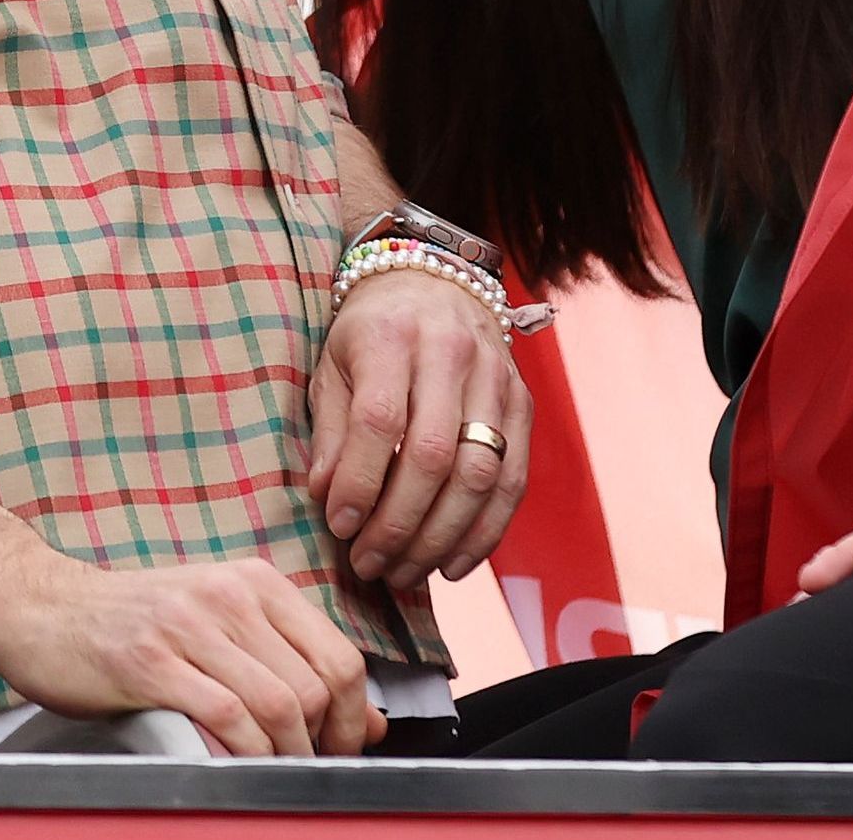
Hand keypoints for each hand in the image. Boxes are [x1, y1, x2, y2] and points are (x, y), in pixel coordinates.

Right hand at [0, 555, 375, 756]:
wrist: (40, 609)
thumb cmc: (131, 623)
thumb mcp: (220, 628)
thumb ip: (292, 665)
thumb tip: (368, 720)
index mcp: (254, 582)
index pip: (339, 655)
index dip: (352, 717)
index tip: (340, 750)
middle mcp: (227, 595)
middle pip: (316, 684)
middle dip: (324, 744)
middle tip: (308, 772)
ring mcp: (187, 625)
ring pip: (277, 702)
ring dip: (286, 755)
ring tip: (273, 774)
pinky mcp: (148, 662)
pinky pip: (224, 715)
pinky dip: (243, 753)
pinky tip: (234, 767)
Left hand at [303, 268, 523, 586]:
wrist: (434, 281)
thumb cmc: (370, 333)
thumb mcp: (332, 365)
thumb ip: (331, 430)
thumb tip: (328, 499)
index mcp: (390, 336)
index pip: (379, 420)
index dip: (359, 482)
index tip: (340, 528)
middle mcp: (449, 353)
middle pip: (432, 455)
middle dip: (399, 524)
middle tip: (370, 564)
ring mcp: (495, 378)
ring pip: (478, 474)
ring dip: (441, 538)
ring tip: (404, 572)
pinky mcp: (523, 403)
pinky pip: (512, 480)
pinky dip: (485, 532)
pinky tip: (452, 563)